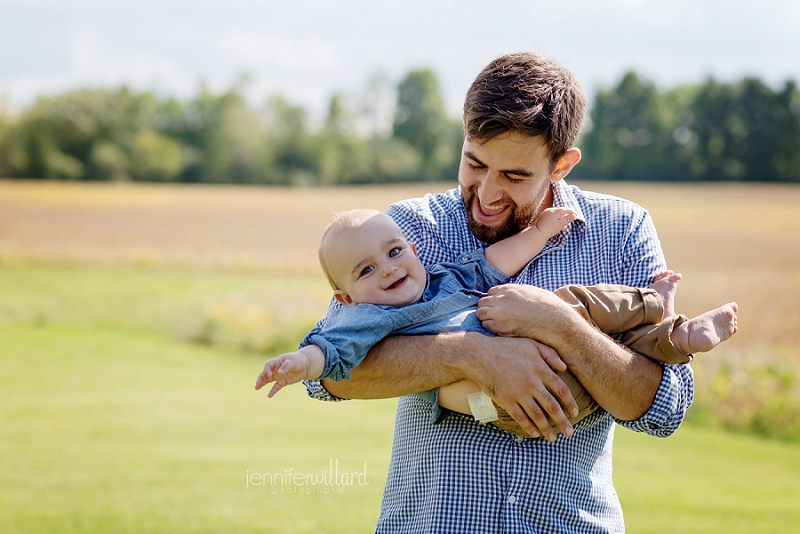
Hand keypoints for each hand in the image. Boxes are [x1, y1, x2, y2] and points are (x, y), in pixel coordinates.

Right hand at [254, 352, 310, 397]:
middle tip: (257, 383)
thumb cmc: (298, 360)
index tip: (269, 375)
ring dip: (262, 383)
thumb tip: (279, 372)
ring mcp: (278, 376)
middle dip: (261, 378)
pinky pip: (276, 387)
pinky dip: (272, 391)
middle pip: (265, 373)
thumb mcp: (292, 361)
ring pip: (268, 380)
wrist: (305, 365)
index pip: (268, 365)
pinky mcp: (282, 382)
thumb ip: (286, 366)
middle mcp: (275, 369)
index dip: (267, 370)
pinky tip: (269, 396)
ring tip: (256, 388)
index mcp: (277, 362)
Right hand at [459, 334, 578, 441]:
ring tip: (553, 438)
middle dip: (562, 422)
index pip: (561, 390)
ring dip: (547, 429)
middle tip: (569, 433)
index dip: (570, 403)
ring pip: (537, 415)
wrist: (479, 355)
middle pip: (552, 407)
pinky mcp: (506, 401)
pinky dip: (528, 427)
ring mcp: (518, 393)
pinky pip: (520, 418)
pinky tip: (534, 434)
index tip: (575, 413)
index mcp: (540, 369)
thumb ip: (549, 354)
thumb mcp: (530, 344)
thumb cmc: (505, 347)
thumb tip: (564, 368)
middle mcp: (532, 383)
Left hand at [477, 284, 573, 341]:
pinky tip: (501, 330)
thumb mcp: (530, 291)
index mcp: (508, 289)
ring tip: (496, 324)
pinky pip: (487, 326)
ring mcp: (499, 312)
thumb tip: (508, 293)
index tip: (497, 307)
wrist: (554, 320)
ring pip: (481, 314)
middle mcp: (501, 299)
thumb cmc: (546, 306)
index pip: (490, 293)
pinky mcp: (501, 326)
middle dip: (487, 309)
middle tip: (494, 317)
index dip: (493, 300)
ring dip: (486, 318)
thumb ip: (516, 292)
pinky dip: (491, 328)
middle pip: (482, 303)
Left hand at [534, 207, 576, 239]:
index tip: (576, 215)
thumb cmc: (550, 229)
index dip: (572, 212)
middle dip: (566, 214)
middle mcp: (550, 209)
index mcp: (555, 211)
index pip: (566, 209)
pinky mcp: (543, 215)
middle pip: (561, 210)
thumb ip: (568, 219)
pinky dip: (556, 217)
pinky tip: (557, 223)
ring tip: (564, 223)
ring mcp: (546, 212)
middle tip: (570, 219)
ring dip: (561, 216)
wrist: (538, 233)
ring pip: (556, 212)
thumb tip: (575, 215)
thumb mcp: (560, 224)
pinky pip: (552, 214)